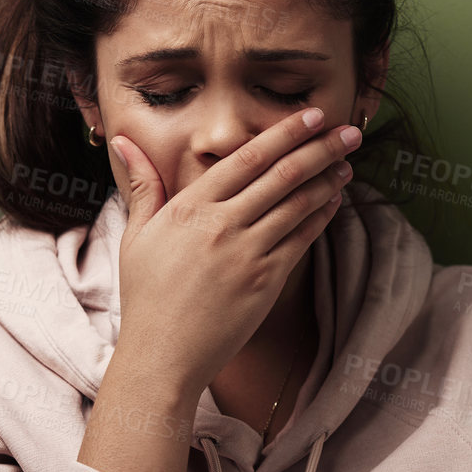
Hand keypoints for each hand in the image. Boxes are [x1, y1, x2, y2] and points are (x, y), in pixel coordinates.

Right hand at [110, 109, 359, 398]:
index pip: (247, 158)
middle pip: (281, 175)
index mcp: (190, 208)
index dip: (285, 134)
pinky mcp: (266, 281)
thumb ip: (143, 185)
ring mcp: (247, 253)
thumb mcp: (136, 236)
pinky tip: (334, 200)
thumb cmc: (146, 297)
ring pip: (297, 204)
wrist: (162, 355)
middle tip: (348, 131)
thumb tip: (123, 141)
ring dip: (327, 179)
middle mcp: (221, 225)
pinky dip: (321, 216)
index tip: (311, 116)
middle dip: (320, 149)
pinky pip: (301, 240)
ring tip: (347, 162)